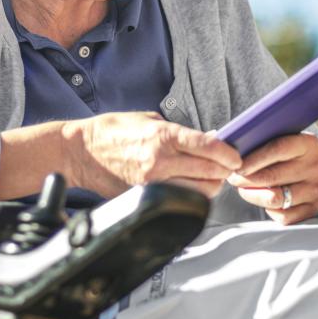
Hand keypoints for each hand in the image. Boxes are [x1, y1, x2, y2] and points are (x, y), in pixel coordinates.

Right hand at [66, 112, 242, 198]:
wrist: (81, 151)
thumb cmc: (114, 130)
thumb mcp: (150, 119)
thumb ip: (180, 131)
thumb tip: (208, 139)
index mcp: (163, 135)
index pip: (208, 146)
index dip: (228, 154)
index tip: (236, 157)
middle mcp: (160, 160)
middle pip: (210, 172)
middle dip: (224, 171)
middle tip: (228, 168)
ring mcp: (153, 182)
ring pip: (199, 191)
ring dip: (211, 185)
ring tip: (212, 178)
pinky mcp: (145, 196)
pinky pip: (180, 199)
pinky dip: (192, 195)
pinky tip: (193, 186)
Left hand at [227, 133, 317, 224]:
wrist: (307, 168)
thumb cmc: (285, 153)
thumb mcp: (278, 140)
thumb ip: (259, 142)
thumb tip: (230, 148)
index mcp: (308, 144)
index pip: (278, 149)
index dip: (254, 159)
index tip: (237, 167)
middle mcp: (316, 166)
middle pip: (274, 176)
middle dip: (247, 180)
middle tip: (233, 179)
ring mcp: (316, 189)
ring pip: (276, 198)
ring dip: (254, 196)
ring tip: (244, 189)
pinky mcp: (313, 208)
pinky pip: (284, 216)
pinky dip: (269, 211)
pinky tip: (264, 199)